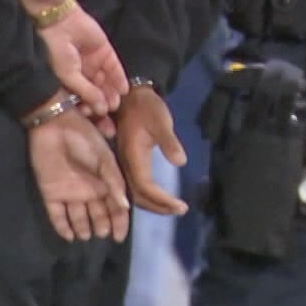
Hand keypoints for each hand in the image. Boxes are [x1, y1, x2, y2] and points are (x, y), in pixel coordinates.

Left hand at [28, 106, 129, 243]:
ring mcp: (69, 193)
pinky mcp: (50, 193)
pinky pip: (57, 215)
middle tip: (102, 234)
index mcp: (104, 182)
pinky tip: (69, 236)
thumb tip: (125, 206)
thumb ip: (114, 182)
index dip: (119, 222)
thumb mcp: (104, 158)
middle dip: (101, 225)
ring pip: (78, 217)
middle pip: (97, 215)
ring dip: (82, 228)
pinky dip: (62, 227)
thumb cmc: (84, 139)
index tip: (119, 237)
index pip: (115, 207)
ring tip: (86, 235)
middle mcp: (88, 191)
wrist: (54, 126)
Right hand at [38, 6, 128, 116]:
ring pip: (107, 82)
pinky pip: (115, 68)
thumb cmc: (55, 52)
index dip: (89, 109)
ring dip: (112, 93)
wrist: (59, 22)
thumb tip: (101, 110)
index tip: (95, 119)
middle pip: (97, 92)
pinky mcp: (105, 52)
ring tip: (115, 103)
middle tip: (109, 114)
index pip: (82, 99)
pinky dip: (119, 79)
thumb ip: (86, 92)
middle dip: (103, 103)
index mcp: (69, 81)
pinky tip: (123, 90)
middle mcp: (82, 73)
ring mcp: (94, 63)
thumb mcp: (68, 76)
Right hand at [115, 85, 187, 215]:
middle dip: (158, 207)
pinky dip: (147, 196)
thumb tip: (181, 162)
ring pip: (134, 193)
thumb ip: (169, 141)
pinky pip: (134, 185)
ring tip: (172, 208)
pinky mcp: (126, 161)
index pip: (145, 186)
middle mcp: (124, 164)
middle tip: (179, 210)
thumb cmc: (146, 107)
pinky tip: (159, 197)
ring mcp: (124, 163)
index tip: (182, 206)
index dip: (162, 200)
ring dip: (153, 204)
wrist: (130, 95)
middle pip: (137, 195)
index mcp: (132, 155)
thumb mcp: (161, 120)